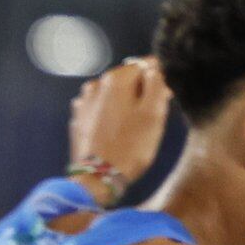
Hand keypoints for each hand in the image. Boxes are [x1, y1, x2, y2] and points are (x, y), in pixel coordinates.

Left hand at [65, 58, 166, 202]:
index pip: (146, 65)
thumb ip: (157, 83)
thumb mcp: (154, 113)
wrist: (98, 178)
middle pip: (128, 80)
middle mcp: (95, 85)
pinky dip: (112, 115)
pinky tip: (118, 131)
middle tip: (153, 115)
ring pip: (114, 95)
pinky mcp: (78, 120)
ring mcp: (83, 103)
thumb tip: (153, 68)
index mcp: (115, 78)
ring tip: (136, 126)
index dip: (160, 79)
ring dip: (127, 103)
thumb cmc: (131, 146)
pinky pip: (102, 110)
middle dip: (142, 92)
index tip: (166, 97)